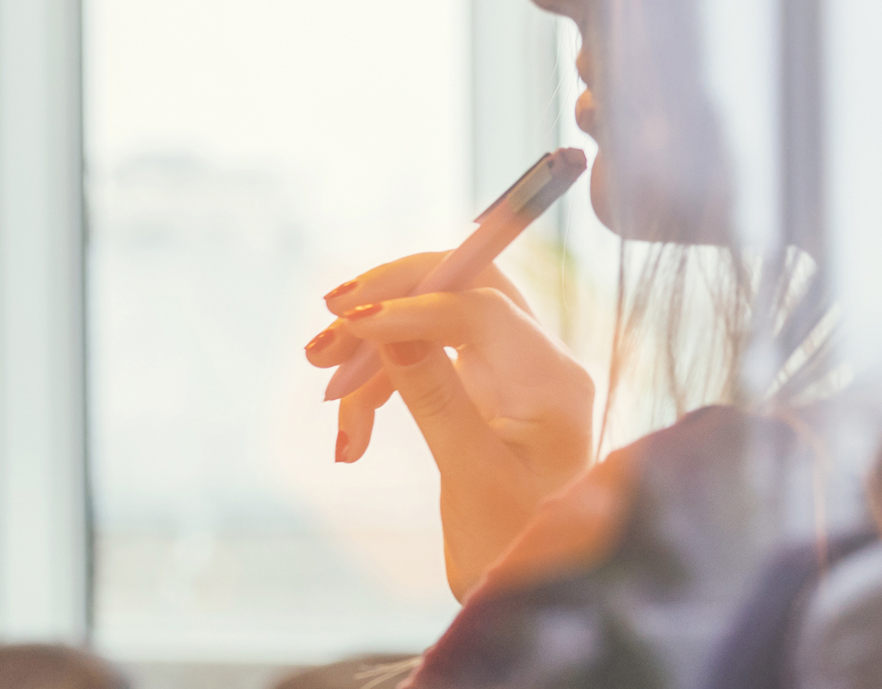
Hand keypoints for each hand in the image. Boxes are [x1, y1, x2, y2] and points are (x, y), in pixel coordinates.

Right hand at [304, 251, 597, 598]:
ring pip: (432, 321)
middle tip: (327, 334)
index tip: (348, 327)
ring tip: (327, 396)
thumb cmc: (517, 550)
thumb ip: (434, 395)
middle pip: (461, 286)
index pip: (481, 307)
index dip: (410, 309)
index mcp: (554, 381)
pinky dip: (380, 385)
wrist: (535, 596)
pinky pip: (422, 360)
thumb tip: (386, 327)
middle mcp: (539, 363)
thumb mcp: (472, 476)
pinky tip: (351, 439)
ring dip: (373, 352)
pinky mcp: (483, 392)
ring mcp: (511, 374)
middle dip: (388, 302)